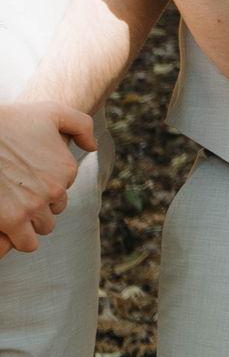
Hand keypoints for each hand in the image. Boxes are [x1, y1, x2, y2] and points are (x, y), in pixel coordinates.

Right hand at [0, 102, 93, 254]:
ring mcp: (33, 208)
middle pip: (52, 215)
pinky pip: (23, 244)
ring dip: (27, 227)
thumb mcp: (53, 112)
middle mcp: (55, 191)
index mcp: (66, 169)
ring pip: (39, 231)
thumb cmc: (12, 122)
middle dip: (37, 211)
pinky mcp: (10, 221)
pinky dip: (15, 240)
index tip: (25, 181)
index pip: (61, 193)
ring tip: (10, 212)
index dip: (43, 190)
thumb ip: (81, 125)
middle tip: (16, 199)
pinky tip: (5, 227)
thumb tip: (92, 147)